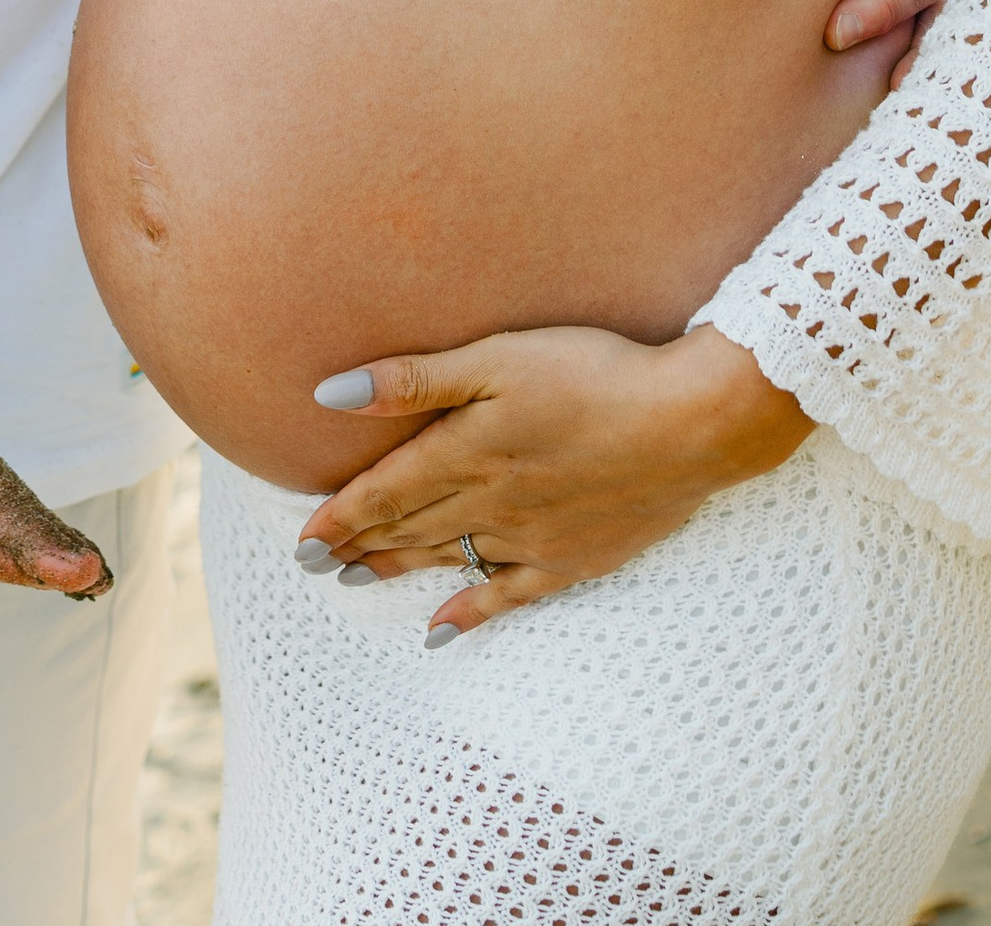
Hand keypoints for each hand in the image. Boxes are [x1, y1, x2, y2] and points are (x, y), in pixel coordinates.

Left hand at [299, 324, 811, 642]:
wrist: (689, 424)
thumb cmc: (591, 373)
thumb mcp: (495, 358)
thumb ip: (412, 380)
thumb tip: (328, 394)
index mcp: (465, 452)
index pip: (384, 491)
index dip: (339, 515)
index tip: (301, 539)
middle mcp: (489, 504)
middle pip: (410, 527)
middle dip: (357, 544)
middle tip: (311, 566)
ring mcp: (531, 538)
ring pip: (448, 558)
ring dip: (399, 569)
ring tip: (354, 582)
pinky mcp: (573, 559)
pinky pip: (508, 597)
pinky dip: (469, 614)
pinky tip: (439, 631)